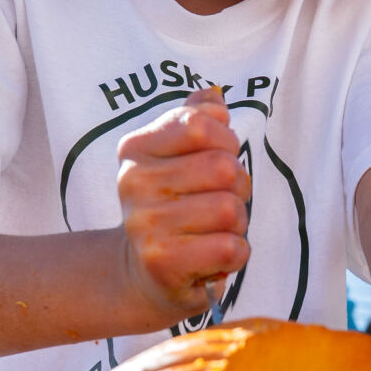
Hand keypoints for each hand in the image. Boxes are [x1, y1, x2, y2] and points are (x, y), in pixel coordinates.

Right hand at [116, 87, 250, 322]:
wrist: (143, 274)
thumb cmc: (173, 208)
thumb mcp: (177, 158)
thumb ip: (195, 120)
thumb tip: (214, 95)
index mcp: (136, 149)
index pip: (200, 125)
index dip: (226, 142)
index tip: (217, 159)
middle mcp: (133, 183)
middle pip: (224, 168)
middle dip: (238, 188)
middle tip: (219, 205)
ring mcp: (145, 225)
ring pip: (230, 209)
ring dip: (237, 223)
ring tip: (215, 232)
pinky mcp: (164, 263)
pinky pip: (231, 247)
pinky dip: (236, 254)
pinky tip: (213, 257)